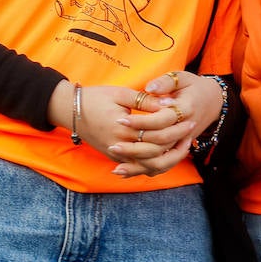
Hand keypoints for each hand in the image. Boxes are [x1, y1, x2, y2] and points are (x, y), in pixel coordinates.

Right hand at [64, 84, 194, 178]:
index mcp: (123, 129)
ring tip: (183, 146)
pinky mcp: (115, 159)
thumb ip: (145, 100)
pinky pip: (139, 168)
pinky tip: (168, 155)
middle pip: (156, 153)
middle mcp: (120, 147)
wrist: (70, 111)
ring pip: (149, 166)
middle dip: (176, 143)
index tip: (188, 117)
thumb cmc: (95, 98)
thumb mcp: (121, 93)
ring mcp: (117, 156)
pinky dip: (155, 165)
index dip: (175, 127)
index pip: (156, 134)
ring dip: (169, 159)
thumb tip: (169, 104)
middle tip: (190, 131)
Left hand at [110, 71, 222, 178]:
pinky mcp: (178, 150)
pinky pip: (162, 165)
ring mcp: (183, 143)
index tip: (121, 119)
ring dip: (138, 165)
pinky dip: (144, 170)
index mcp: (186, 109)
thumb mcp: (182, 78)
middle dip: (135, 147)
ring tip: (116, 166)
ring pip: (161, 160)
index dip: (141, 121)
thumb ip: (165, 82)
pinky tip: (126, 172)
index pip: (161, 120)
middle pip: (160, 144)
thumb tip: (149, 88)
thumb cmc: (193, 87)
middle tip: (113, 145)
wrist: (212, 102)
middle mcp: (186, 130)